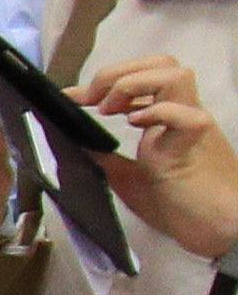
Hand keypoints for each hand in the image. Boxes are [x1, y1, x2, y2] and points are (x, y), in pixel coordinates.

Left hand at [90, 52, 237, 259]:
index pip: (145, 76)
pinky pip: (186, 115)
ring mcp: (194, 126)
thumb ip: (105, 157)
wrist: (221, 230)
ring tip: (109, 110)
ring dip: (135, 84)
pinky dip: (157, 112)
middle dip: (120, 71)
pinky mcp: (198, 145)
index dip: (107, 79)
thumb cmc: (182, 205)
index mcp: (170, 119)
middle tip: (92, 98)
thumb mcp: (129, 178)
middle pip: (163, 64)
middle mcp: (184, 115)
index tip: (73, 96)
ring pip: (176, 75)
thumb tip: (73, 140)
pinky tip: (136, 124)